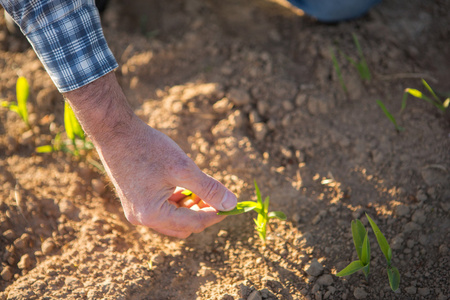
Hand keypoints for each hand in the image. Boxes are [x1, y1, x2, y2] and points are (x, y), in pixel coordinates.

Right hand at [63, 72, 236, 237]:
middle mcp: (142, 218)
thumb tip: (232, 204)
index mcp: (153, 214)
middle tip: (217, 196)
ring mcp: (136, 210)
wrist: (115, 131)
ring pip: (173, 219)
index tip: (231, 205)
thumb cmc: (148, 148)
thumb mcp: (183, 168)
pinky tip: (185, 185)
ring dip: (190, 207)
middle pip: (183, 226)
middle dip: (203, 213)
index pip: (193, 223)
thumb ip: (208, 188)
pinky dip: (177, 201)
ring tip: (201, 188)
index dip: (216, 214)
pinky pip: (162, 209)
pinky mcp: (134, 200)